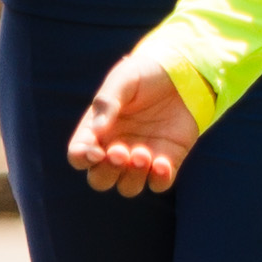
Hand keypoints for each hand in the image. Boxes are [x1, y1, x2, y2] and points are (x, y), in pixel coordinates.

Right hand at [72, 59, 200, 194]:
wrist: (183, 74)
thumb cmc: (146, 74)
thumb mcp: (124, 79)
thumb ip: (107, 102)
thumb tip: (98, 131)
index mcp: (98, 130)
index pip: (78, 155)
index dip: (82, 158)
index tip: (95, 152)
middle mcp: (116, 148)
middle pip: (100, 180)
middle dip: (107, 172)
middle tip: (120, 152)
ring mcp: (141, 158)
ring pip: (128, 187)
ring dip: (132, 177)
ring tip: (142, 154)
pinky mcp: (166, 161)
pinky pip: (159, 184)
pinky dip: (158, 179)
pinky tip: (162, 163)